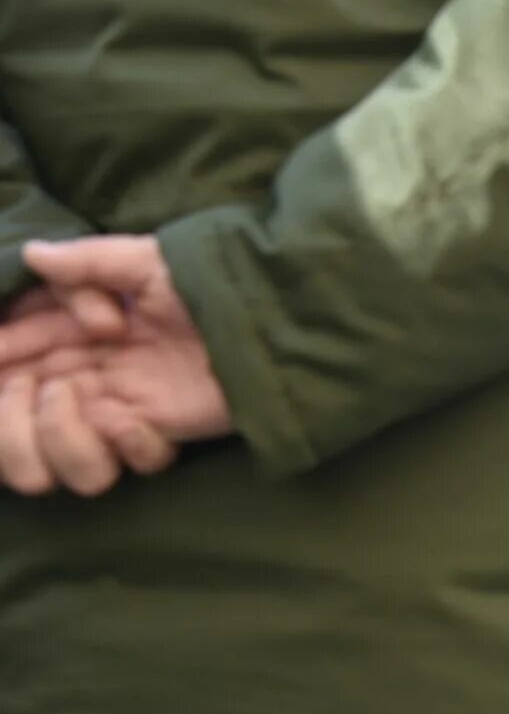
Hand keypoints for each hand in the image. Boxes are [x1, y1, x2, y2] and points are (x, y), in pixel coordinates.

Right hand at [0, 238, 231, 495]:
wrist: (276, 324)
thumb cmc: (213, 284)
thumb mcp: (151, 261)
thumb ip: (89, 262)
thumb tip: (32, 252)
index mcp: (79, 329)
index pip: (16, 354)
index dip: (1, 363)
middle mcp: (91, 371)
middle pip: (17, 416)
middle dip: (12, 420)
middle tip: (44, 393)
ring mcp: (122, 405)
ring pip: (57, 455)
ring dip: (60, 439)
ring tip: (89, 405)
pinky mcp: (158, 431)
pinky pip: (123, 462)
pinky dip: (126, 448)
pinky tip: (142, 423)